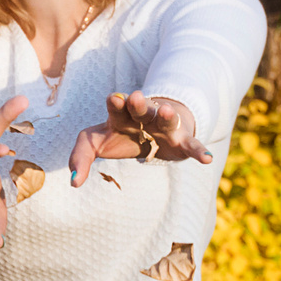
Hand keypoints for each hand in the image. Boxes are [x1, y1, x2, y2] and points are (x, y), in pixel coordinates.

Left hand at [68, 92, 208, 186]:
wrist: (151, 133)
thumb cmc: (120, 134)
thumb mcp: (96, 142)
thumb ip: (81, 157)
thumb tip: (73, 182)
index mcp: (121, 114)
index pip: (116, 106)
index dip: (116, 103)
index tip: (114, 99)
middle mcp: (144, 116)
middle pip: (141, 107)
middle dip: (138, 103)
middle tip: (135, 98)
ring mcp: (164, 126)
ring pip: (167, 118)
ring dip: (166, 115)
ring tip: (167, 112)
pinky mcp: (181, 140)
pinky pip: (192, 145)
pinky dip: (199, 151)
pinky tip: (206, 159)